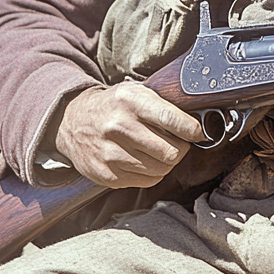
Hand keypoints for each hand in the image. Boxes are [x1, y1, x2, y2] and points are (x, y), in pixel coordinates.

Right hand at [55, 84, 204, 187]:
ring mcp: (111, 153)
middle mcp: (119, 127)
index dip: (192, 129)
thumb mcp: (136, 92)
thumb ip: (163, 104)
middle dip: (182, 148)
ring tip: (163, 151)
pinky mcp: (107, 175)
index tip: (200, 132)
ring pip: (161, 169)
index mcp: (130, 101)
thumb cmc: (114, 105)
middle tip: (180, 142)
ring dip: (168, 162)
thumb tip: (197, 121)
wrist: (73, 121)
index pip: (170, 119)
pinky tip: (147, 160)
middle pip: (170, 151)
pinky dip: (154, 173)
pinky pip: (147, 181)